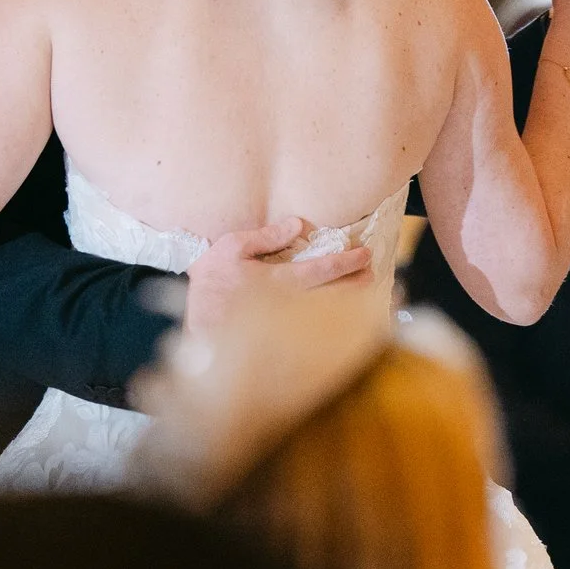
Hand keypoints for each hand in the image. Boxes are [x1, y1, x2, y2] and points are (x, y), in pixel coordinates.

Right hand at [184, 217, 371, 336]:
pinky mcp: (284, 343)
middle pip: (333, 295)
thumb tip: (298, 225)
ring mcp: (288, 328)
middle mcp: (289, 307)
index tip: (364, 255)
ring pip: (329, 316)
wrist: (195, 329)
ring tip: (366, 295)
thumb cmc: (210, 285)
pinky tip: (343, 320)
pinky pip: (317, 333)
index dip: (346, 262)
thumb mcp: (230, 248)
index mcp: (278, 281)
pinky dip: (334, 325)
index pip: (321, 270)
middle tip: (373, 275)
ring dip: (350, 305)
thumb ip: (265, 236)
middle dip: (355, 285)